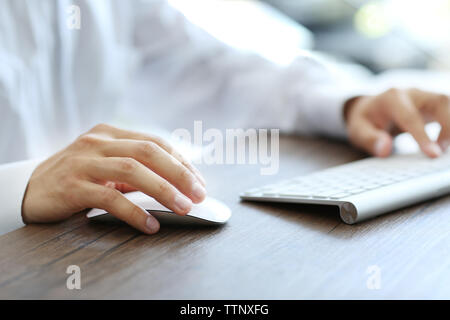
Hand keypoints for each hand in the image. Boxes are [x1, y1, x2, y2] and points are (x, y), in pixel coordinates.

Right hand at [22, 124, 206, 233]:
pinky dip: (134, 212)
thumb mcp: (106, 167)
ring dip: (163, 190)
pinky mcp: (72, 186)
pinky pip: (110, 198)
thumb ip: (135, 170)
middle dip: (179, 173)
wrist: (30, 189)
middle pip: (148, 151)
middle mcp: (98, 143)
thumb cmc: (77, 178)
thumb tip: (177, 186)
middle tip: (199, 194)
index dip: (181, 162)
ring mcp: (84, 162)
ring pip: (132, 171)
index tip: (199, 182)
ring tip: (183, 207)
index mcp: (111, 134)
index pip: (155, 142)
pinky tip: (150, 224)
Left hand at [345, 88, 449, 157]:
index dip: (423, 136)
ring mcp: (426, 95)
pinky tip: (447, 142)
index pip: (410, 117)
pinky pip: (449, 109)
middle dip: (447, 127)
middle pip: (439, 103)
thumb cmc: (365, 120)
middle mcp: (412, 92)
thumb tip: (385, 149)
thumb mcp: (358, 130)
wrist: (370, 108)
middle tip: (440, 152)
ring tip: (444, 149)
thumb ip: (370, 139)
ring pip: (447, 104)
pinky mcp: (434, 102)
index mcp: (391, 98)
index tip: (433, 155)